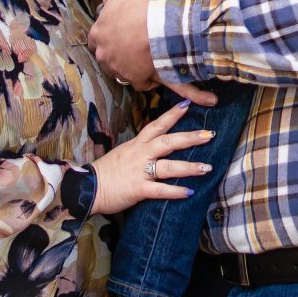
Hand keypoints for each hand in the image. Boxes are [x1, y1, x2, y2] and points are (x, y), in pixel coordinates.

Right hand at [88, 101, 213, 215]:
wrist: (87, 188)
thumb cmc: (106, 172)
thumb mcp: (124, 154)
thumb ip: (140, 151)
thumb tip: (156, 149)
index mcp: (137, 145)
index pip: (156, 125)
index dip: (172, 115)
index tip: (188, 104)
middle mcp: (140, 154)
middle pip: (168, 142)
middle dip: (190, 138)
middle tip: (209, 135)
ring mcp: (139, 171)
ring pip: (168, 166)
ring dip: (189, 167)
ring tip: (207, 167)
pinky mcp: (138, 189)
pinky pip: (160, 190)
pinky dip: (175, 191)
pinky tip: (189, 192)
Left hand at [89, 0, 216, 104]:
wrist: (157, 25)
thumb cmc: (137, 6)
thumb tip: (107, 2)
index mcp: (97, 34)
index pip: (95, 40)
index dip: (107, 38)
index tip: (118, 35)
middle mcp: (103, 54)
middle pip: (106, 58)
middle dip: (116, 55)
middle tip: (131, 48)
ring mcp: (118, 69)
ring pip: (121, 72)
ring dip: (129, 67)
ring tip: (143, 61)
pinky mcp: (134, 79)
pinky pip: (139, 83)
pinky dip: (146, 80)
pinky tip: (153, 73)